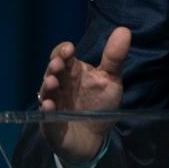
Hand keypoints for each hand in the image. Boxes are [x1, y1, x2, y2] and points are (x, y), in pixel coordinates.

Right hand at [38, 26, 130, 165]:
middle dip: (53, 66)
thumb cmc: (100, 105)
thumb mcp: (110, 80)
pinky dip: (47, 111)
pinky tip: (50, 106)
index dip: (62, 51)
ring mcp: (53, 104)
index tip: (70, 49)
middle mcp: (59, 86)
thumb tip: (124, 29)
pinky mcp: (51, 124)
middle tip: (59, 64)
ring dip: (47, 86)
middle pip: (52, 71)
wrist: (95, 138)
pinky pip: (46, 117)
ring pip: (45, 92)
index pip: (62, 56)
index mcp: (73, 73)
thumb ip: (114, 57)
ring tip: (52, 82)